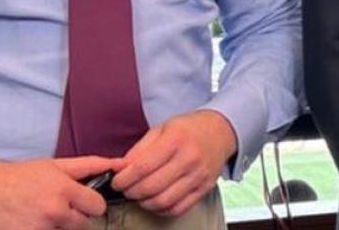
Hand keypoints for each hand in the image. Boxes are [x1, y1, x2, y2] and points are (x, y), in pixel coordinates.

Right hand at [0, 156, 114, 229]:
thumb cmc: (22, 176)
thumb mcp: (55, 165)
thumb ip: (90, 165)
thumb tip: (120, 163)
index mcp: (65, 191)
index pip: (98, 207)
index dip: (91, 204)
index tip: (81, 202)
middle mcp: (55, 213)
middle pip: (84, 226)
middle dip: (75, 218)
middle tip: (58, 209)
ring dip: (58, 228)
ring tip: (43, 216)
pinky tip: (33, 224)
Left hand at [112, 109, 236, 216]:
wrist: (222, 131)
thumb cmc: (189, 129)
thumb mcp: (162, 129)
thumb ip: (140, 149)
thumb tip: (120, 169)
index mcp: (176, 139)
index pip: (143, 167)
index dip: (124, 179)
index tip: (116, 181)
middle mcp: (189, 159)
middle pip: (151, 187)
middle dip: (131, 192)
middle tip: (126, 189)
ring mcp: (198, 176)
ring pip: (163, 201)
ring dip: (144, 203)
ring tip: (140, 195)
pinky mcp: (204, 189)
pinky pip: (178, 208)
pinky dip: (162, 210)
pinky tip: (156, 201)